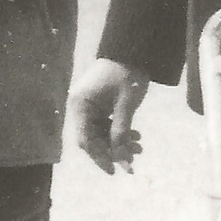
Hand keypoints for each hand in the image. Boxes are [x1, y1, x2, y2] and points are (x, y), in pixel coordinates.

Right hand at [67, 58, 149, 174]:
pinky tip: (135, 136)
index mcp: (80, 105)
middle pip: (92, 138)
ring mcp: (88, 104)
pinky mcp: (97, 103)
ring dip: (118, 142)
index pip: (85, 140)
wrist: (133, 49)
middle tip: (132, 161)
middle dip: (112, 151)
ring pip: (100, 133)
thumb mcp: (126, 106)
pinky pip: (105, 124)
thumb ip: (120, 133)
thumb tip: (121, 161)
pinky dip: (118, 131)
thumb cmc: (127, 74)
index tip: (115, 171)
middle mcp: (80, 106)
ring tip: (140, 147)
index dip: (100, 158)